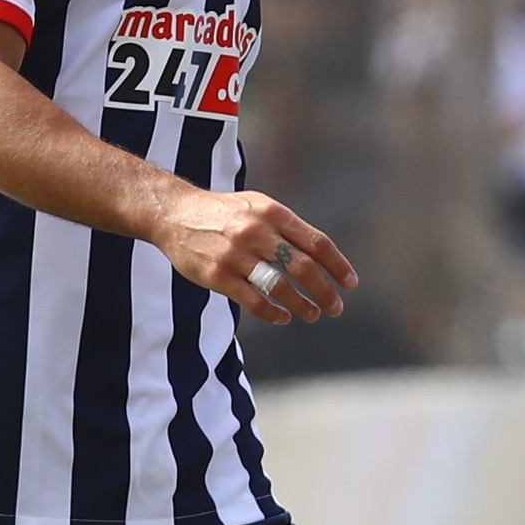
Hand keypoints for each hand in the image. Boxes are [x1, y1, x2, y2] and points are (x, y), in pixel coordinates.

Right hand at [147, 188, 357, 324]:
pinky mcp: (218, 276)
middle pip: (303, 267)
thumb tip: (320, 255)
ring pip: (280, 287)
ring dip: (302, 306)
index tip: (350, 284)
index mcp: (273, 213)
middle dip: (325, 292)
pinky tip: (282, 317)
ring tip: (312, 314)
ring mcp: (237, 255)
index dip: (338, 266)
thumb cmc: (223, 213)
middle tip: (335, 308)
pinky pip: (253, 301)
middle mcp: (257, 232)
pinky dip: (273, 313)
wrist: (174, 214)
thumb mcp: (258, 206)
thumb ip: (286, 227)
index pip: (317, 242)